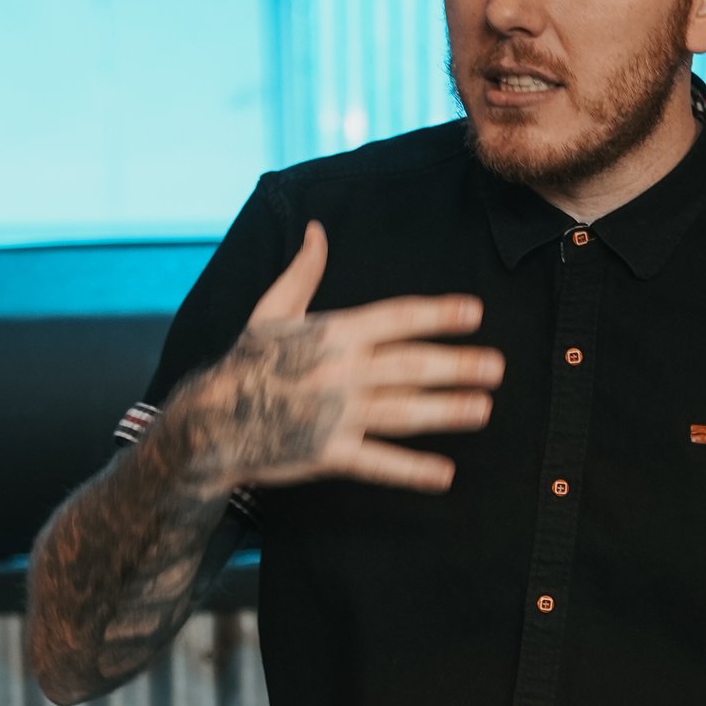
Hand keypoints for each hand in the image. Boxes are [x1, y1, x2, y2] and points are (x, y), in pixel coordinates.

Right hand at [181, 221, 502, 495]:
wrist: (209, 423)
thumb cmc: (245, 366)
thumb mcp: (269, 312)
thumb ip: (302, 273)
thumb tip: (317, 230)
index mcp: (331, 333)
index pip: (395, 318)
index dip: (437, 315)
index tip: (474, 313)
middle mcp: (339, 372)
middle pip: (410, 366)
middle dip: (456, 365)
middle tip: (496, 367)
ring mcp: (335, 414)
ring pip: (402, 411)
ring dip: (446, 410)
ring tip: (483, 408)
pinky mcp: (327, 454)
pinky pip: (376, 463)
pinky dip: (410, 471)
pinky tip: (444, 475)